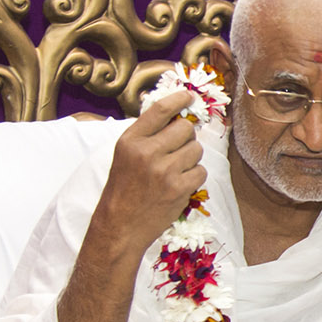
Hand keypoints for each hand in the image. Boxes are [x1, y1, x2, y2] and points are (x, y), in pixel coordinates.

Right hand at [95, 91, 206, 257]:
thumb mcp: (125, 154)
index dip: (179, 99)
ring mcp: (165, 170)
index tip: (189, 96)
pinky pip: (201, 172)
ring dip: (191, 158)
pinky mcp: (179, 188)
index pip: (160, 109)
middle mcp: (147, 151)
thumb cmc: (123, 188)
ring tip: (175, 169)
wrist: (120, 225)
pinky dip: (194, 177)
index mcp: (130, 140)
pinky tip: (179, 183)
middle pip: (186, 129)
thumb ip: (147, 135)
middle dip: (186, 137)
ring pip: (196, 150)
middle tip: (177, 148)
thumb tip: (176, 115)